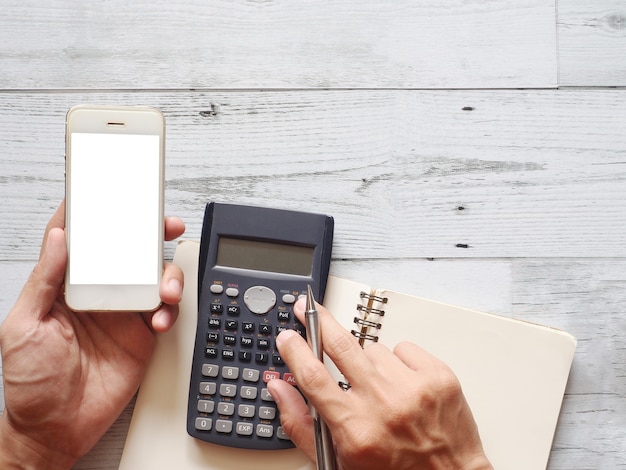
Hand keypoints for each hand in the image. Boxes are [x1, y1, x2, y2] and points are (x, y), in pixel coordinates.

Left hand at [0, 201, 184, 468]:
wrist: (56, 429)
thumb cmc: (30, 383)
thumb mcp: (23, 326)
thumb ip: (44, 280)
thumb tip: (61, 237)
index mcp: (65, 287)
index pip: (81, 241)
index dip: (94, 215)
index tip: (108, 192)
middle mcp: (97, 294)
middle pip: (127, 253)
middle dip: (148, 234)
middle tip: (164, 224)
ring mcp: (123, 312)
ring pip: (153, 278)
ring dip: (167, 276)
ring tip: (167, 290)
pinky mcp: (143, 333)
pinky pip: (165, 310)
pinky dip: (171, 310)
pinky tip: (162, 318)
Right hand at [268, 299, 492, 469]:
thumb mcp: (337, 461)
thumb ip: (300, 424)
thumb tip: (279, 387)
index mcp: (355, 429)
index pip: (313, 377)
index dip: (295, 351)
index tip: (287, 337)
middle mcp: (384, 405)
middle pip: (340, 345)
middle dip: (319, 321)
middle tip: (308, 309)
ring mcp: (414, 388)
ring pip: (373, 348)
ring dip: (368, 361)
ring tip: (379, 388)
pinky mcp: (438, 377)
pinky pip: (404, 347)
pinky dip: (399, 361)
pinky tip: (401, 384)